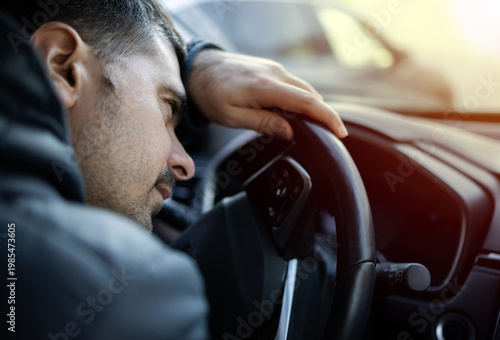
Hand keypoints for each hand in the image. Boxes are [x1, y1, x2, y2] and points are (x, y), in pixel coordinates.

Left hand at [187, 50, 347, 139]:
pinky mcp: (271, 70)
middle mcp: (274, 74)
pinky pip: (295, 85)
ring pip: (304, 89)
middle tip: (333, 135)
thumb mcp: (232, 116)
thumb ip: (263, 122)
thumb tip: (290, 132)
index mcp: (265, 86)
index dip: (326, 116)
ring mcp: (274, 69)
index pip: (305, 102)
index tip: (340, 131)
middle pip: (311, 95)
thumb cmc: (210, 94)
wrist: (198, 69)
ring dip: (314, 107)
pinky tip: (301, 112)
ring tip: (320, 127)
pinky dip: (303, 99)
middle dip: (326, 114)